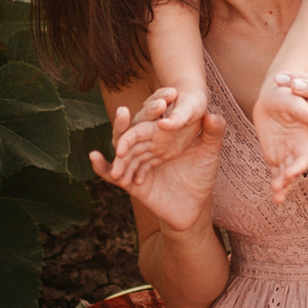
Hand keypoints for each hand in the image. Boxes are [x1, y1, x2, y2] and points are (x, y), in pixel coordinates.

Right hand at [90, 92, 224, 233]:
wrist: (196, 207)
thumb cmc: (202, 177)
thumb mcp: (210, 153)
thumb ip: (213, 133)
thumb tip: (213, 115)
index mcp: (161, 137)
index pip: (150, 118)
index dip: (152, 108)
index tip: (159, 100)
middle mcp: (146, 148)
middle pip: (131, 131)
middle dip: (125, 123)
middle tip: (124, 111)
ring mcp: (138, 165)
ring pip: (121, 151)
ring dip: (117, 144)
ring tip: (117, 142)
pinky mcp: (132, 183)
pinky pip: (113, 174)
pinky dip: (101, 166)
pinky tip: (94, 157)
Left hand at [252, 73, 307, 202]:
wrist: (274, 99)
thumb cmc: (288, 94)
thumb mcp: (292, 99)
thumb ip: (301, 108)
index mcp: (306, 134)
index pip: (305, 152)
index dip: (300, 163)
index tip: (293, 173)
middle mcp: (300, 146)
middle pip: (297, 166)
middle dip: (291, 175)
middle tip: (282, 183)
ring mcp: (289, 153)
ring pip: (288, 173)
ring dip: (284, 185)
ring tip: (278, 196)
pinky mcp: (278, 157)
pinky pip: (277, 173)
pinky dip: (278, 184)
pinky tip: (277, 199)